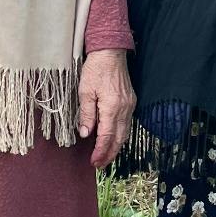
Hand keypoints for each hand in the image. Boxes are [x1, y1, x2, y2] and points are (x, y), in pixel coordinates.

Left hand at [77, 49, 134, 169]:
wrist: (111, 52)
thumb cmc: (96, 69)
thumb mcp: (85, 91)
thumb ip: (87, 114)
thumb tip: (86, 134)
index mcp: (112, 107)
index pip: (107, 137)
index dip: (101, 151)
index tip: (94, 162)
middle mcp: (124, 109)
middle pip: (119, 139)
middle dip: (110, 153)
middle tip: (100, 164)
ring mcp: (130, 105)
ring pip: (125, 132)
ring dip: (116, 146)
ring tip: (106, 156)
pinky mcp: (131, 101)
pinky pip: (127, 123)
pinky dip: (120, 135)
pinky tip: (114, 138)